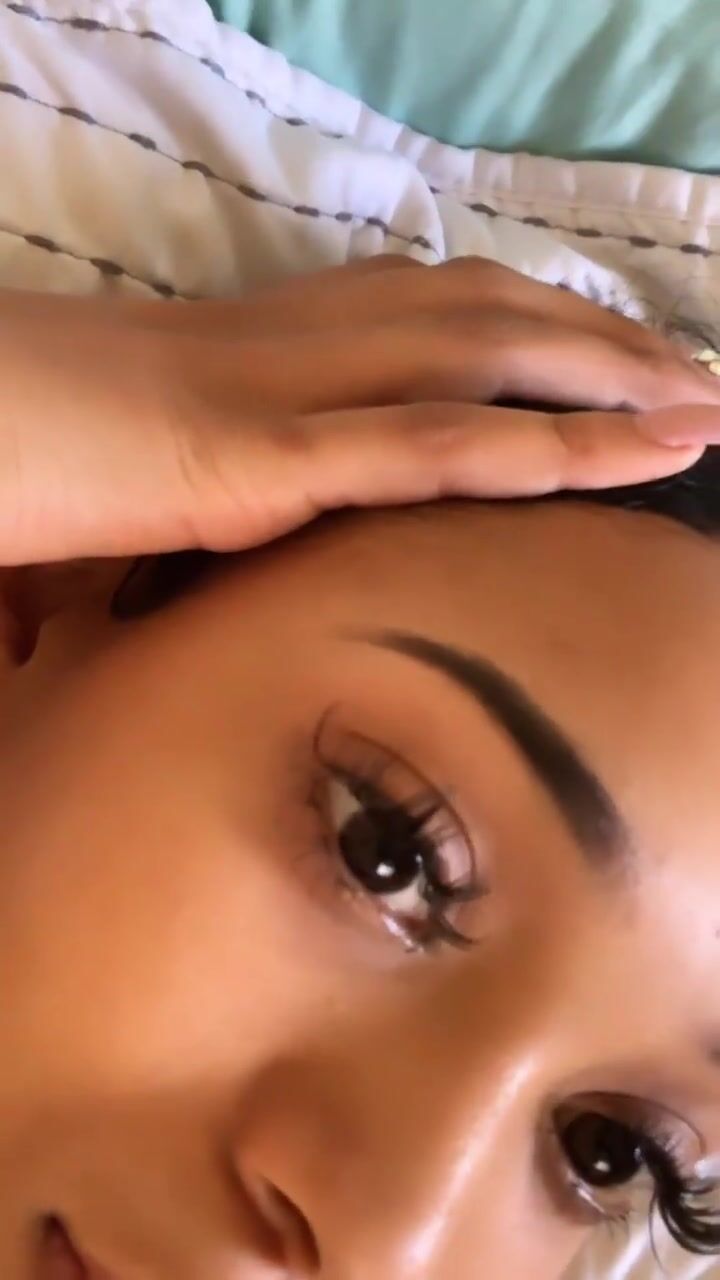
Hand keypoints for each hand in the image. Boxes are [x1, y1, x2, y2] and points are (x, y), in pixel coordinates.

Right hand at [1, 255, 718, 563]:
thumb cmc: (36, 452)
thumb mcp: (164, 462)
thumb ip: (239, 484)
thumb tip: (287, 524)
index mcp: (279, 343)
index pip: (443, 316)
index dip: (548, 330)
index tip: (624, 364)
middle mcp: (299, 345)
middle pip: (488, 323)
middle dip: (605, 349)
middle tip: (699, 384)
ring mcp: (284, 394)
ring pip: (479, 367)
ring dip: (604, 387)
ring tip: (700, 415)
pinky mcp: (256, 458)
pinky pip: (419, 446)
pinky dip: (530, 449)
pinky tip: (621, 454)